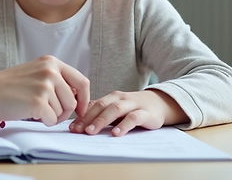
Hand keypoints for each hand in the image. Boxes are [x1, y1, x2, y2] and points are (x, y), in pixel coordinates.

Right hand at [0, 56, 89, 126]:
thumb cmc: (9, 86)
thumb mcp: (35, 73)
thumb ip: (56, 79)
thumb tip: (78, 97)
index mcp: (51, 62)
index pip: (82, 81)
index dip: (85, 99)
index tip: (81, 110)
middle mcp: (51, 71)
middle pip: (73, 101)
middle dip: (64, 112)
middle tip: (49, 113)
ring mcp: (45, 86)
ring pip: (63, 112)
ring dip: (51, 116)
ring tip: (34, 109)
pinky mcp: (39, 102)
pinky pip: (52, 120)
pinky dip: (43, 121)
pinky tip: (29, 113)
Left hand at [69, 89, 185, 135]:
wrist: (160, 103)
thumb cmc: (134, 108)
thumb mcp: (117, 109)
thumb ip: (102, 114)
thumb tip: (81, 125)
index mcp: (111, 97)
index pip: (93, 105)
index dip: (81, 116)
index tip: (71, 128)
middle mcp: (120, 98)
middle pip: (101, 106)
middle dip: (87, 118)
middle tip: (78, 130)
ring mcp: (133, 104)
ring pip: (115, 109)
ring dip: (101, 121)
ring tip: (91, 132)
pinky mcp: (145, 112)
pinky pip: (134, 117)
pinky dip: (124, 125)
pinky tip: (117, 134)